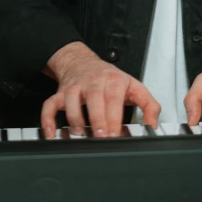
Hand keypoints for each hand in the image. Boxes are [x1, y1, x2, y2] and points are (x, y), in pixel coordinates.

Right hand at [41, 42, 160, 137]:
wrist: (83, 62)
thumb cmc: (111, 78)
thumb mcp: (134, 87)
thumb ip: (149, 105)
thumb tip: (153, 126)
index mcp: (114, 81)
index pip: (114, 99)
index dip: (114, 119)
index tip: (115, 135)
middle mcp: (93, 82)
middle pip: (94, 100)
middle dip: (97, 121)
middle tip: (100, 138)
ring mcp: (75, 88)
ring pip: (71, 102)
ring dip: (74, 121)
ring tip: (80, 137)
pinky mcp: (60, 93)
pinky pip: (50, 105)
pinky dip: (47, 120)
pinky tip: (51, 134)